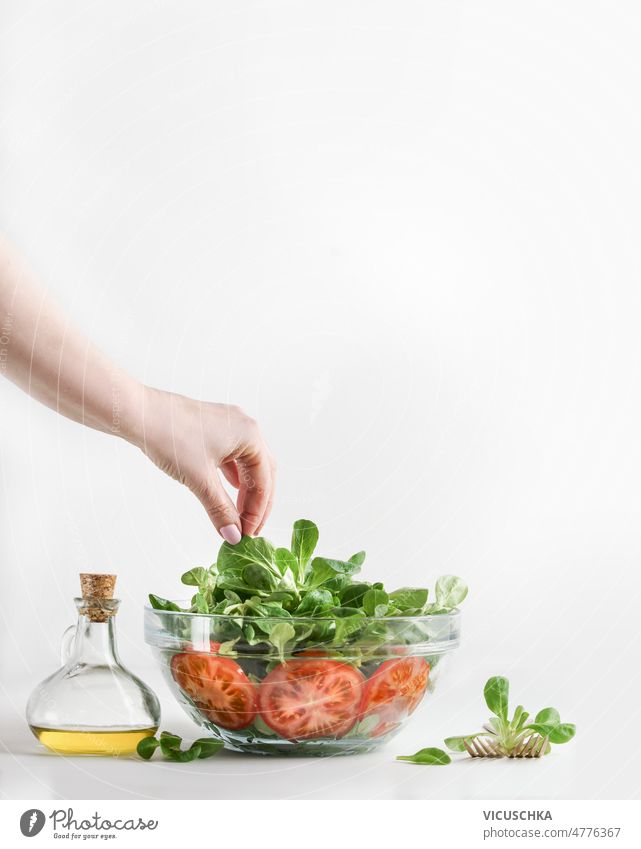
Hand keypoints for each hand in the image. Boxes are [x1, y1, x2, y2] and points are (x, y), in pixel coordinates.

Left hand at [129, 387, 274, 541]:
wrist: (138, 413)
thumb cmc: (171, 437)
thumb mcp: (199, 479)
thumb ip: (220, 510)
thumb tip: (233, 535)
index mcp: (250, 435)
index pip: (264, 481)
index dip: (257, 511)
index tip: (247, 533)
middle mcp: (244, 427)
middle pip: (262, 471)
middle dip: (256, 502)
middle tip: (248, 528)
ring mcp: (228, 425)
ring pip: (248, 464)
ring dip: (245, 490)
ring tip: (238, 514)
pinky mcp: (212, 428)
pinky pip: (232, 456)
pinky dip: (232, 476)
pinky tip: (227, 489)